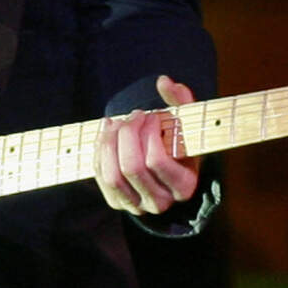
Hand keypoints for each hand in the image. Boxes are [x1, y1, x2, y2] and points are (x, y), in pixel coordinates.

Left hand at [96, 75, 200, 215]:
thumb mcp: (188, 126)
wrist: (171, 173)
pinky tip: (107, 132)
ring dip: (109, 142)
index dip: (148, 133)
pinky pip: (100, 176)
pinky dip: (99, 151)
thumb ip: (182, 101)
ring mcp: (137, 205)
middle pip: (132, 167)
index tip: (152, 116)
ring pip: (113, 175)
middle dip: (127, 134)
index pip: (156, 160)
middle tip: (133, 116)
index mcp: (183, 186)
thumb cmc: (181, 145)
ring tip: (116, 122)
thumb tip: (164, 82)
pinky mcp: (117, 202)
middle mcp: (161, 202)